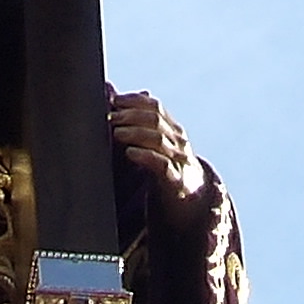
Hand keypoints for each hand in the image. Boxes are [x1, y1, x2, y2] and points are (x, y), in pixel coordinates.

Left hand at [110, 91, 211, 206]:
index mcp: (173, 129)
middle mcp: (178, 141)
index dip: (134, 100)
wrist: (191, 203)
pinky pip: (162, 165)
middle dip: (131, 115)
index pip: (155, 106)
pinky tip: (130, 153)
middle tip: (112, 117)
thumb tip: (118, 105)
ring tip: (116, 132)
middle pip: (155, 119)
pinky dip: (145, 156)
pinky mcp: (176, 182)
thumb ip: (143, 127)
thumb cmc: (166, 170)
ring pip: (159, 139)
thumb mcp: (158, 146)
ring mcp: (179, 161)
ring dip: (135, 132)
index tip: (115, 100)